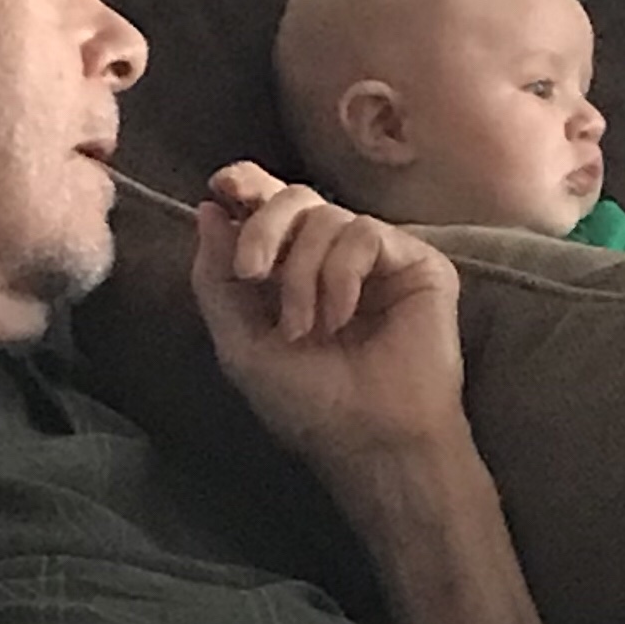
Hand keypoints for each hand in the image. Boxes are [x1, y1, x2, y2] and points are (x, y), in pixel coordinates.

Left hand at [193, 170, 467, 474]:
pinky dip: (341, 275)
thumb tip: (207, 209)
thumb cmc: (308, 404)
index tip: (222, 188)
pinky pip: (364, 233)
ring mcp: (378, 259)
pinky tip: (343, 318)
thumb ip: (215, 279)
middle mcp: (334, 256)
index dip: (246, 184)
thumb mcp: (239, 344)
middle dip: (262, 228)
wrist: (371, 439)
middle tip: (252, 274)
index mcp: (290, 270)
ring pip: (325, 216)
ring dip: (301, 274)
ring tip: (307, 328)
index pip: (270, 205)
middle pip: (293, 197)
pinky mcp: (417, 263)